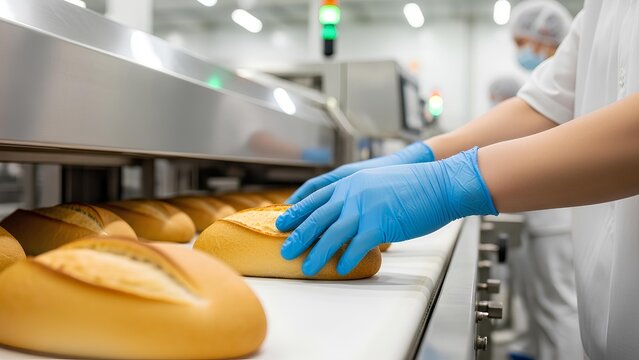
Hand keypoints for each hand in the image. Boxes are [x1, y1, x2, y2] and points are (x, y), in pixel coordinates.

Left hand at [276, 147, 497, 275]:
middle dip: (298, 234)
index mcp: (351, 182)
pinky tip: (339, 269)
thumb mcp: (377, 181)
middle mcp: (353, 193)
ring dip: (317, 253)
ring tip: (306, 267)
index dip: (297, 211)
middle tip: (284, 249)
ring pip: (332, 233)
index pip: (316, 197)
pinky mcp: (380, 224)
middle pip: (317, 216)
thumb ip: (358, 192)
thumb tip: (346, 209)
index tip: (283, 222)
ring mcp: (365, 208)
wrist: (440, 183)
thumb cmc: (414, 184)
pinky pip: (357, 245)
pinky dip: (346, 259)